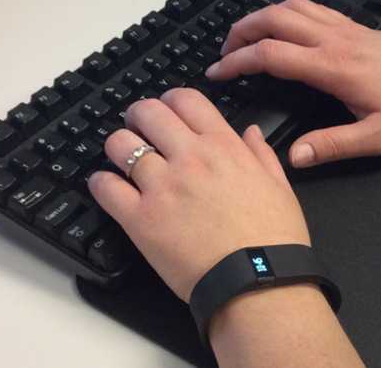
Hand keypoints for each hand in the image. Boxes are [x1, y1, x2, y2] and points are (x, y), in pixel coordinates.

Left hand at [88, 89, 310, 301]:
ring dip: (119, 146)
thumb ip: (261, 153)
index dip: (170, 99)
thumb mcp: (279, 186)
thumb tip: (251, 131)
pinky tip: (108, 186)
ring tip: (123, 156)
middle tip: (138, 125)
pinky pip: (106, 187)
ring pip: (121, 145)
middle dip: (139, 115)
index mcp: (224, 147)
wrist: (257, 281)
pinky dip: (101, 183)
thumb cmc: (273, 238)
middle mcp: (190, 159)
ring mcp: (162, 186)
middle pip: (148, 113)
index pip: (186, 100)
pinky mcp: (141, 219)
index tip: (166, 108)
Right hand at [206, 0, 380, 167]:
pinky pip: (313, 8)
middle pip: (275, 19)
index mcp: (334, 68)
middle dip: (241, 31)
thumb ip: (332, 146)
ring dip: (262, 16)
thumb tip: (292, 157)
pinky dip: (288, 11)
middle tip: (223, 51)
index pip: (272, 55)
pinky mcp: (356, 27)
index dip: (238, 62)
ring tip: (245, 36)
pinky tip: (285, 27)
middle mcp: (335, 40)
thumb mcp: (378, 137)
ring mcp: (346, 29)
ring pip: (292, 7)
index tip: (217, 73)